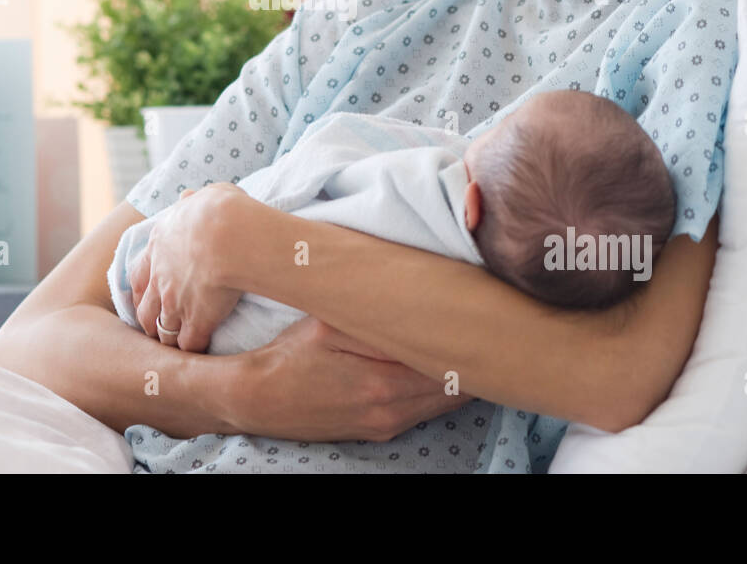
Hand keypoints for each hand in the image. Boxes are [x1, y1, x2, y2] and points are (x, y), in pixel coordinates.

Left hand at [129, 182, 246, 352]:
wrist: (228, 234)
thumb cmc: (220, 209)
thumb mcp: (204, 195)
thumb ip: (193, 200)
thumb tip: (188, 197)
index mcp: (160, 244)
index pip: (140, 272)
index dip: (142, 286)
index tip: (145, 294)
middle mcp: (161, 276)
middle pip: (144, 306)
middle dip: (148, 319)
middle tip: (154, 328)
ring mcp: (175, 301)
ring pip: (161, 329)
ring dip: (165, 339)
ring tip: (172, 348)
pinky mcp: (195, 320)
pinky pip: (187, 345)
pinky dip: (191, 351)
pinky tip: (199, 356)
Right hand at [232, 316, 476, 441]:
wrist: (258, 399)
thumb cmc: (290, 356)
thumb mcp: (328, 327)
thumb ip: (376, 323)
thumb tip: (423, 316)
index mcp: (383, 385)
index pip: (449, 368)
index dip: (470, 343)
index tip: (485, 320)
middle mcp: (392, 412)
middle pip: (454, 389)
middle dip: (472, 360)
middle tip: (487, 328)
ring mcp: (387, 426)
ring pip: (443, 403)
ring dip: (458, 376)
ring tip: (470, 343)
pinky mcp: (379, 431)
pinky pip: (425, 411)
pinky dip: (438, 390)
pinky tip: (441, 367)